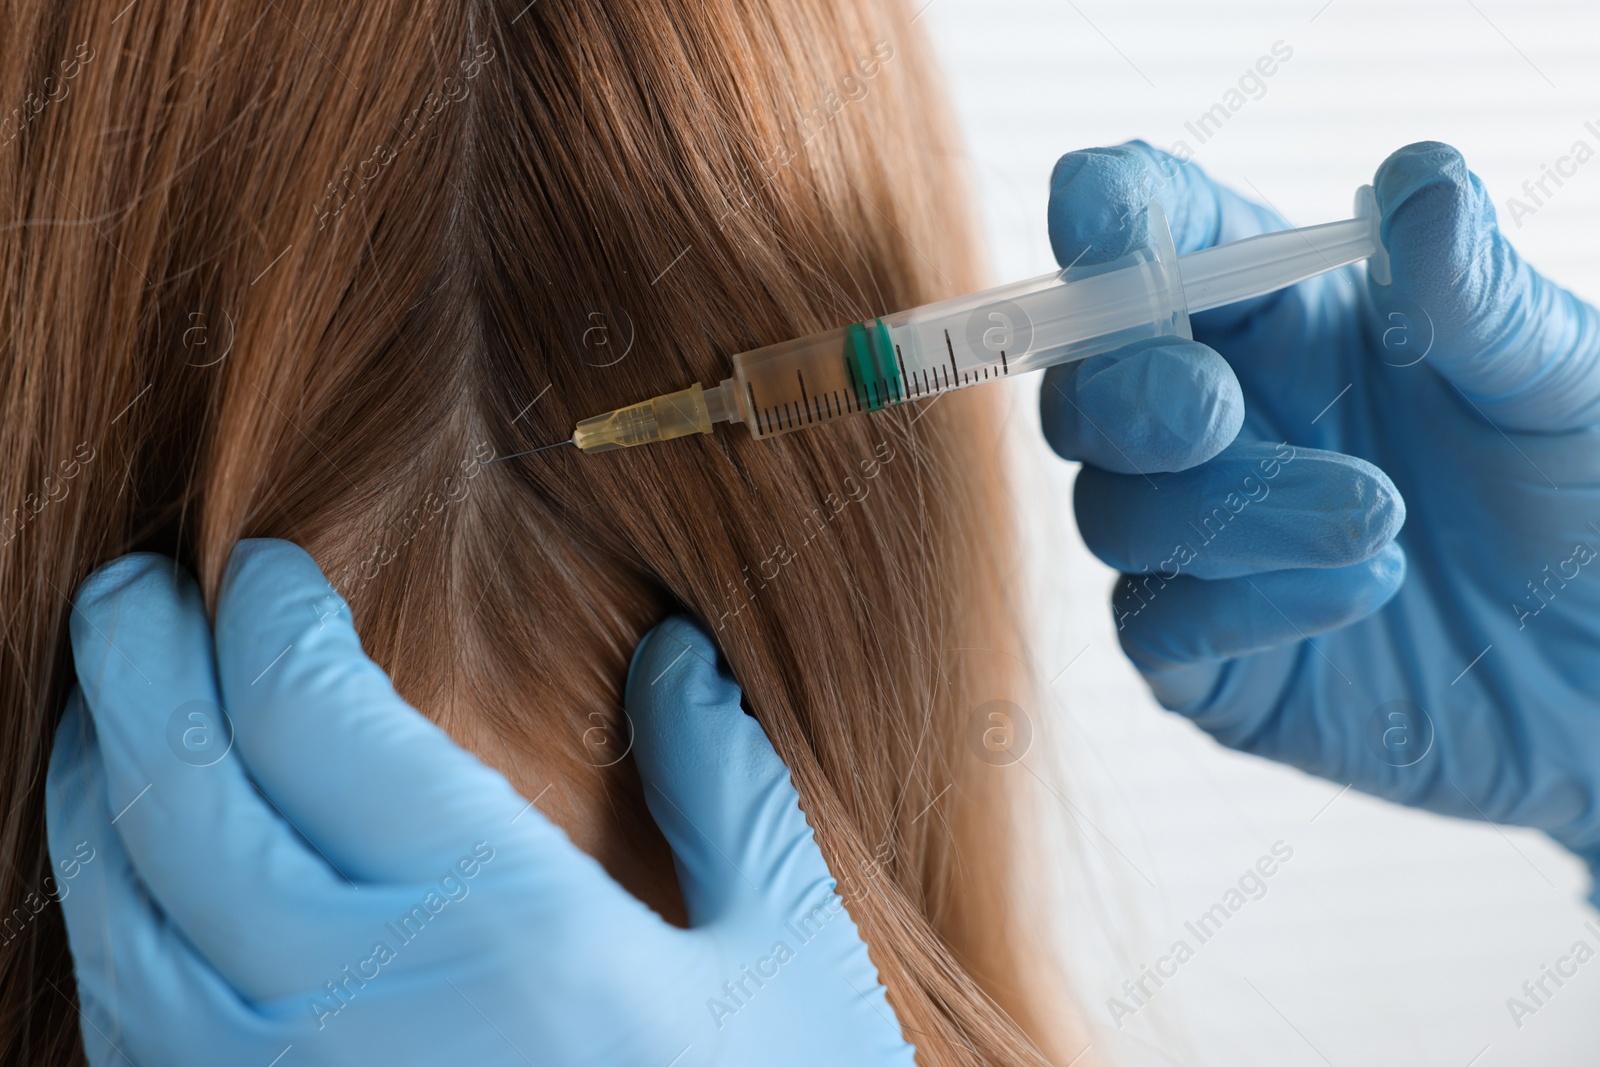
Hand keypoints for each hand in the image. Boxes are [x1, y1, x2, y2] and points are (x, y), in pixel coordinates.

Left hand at [47, 539, 912, 1064]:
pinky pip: (128, 1039)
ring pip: (117, 922)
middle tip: (132, 593)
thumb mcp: (784, 964)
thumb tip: (678, 657)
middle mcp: (352, 1015)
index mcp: (498, 930)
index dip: (268, 620)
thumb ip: (726, 791)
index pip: (314, 717)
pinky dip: (111, 932)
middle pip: (179, 798)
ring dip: (93, 798)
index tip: (264, 567)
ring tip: (107, 720)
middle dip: (135, 668)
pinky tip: (140, 893)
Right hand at [1041, 141, 1599, 896]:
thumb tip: (1418, 177)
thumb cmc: (1587, 494)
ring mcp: (1196, 535)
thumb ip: (1478, 295)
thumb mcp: (1564, 384)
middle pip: (1087, 385)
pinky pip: (1151, 621)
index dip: (1105, 215)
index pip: (1152, 228)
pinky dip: (1247, 607)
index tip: (1109, 237)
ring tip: (1382, 527)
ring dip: (1231, 513)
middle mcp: (1217, 414)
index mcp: (1282, 308)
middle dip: (1128, 393)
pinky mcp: (1197, 647)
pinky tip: (1367, 595)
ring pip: (1113, 508)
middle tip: (1215, 415)